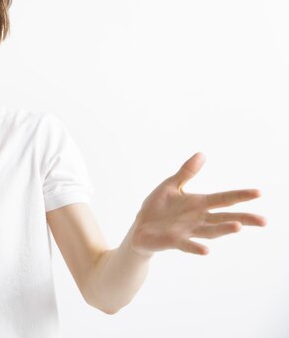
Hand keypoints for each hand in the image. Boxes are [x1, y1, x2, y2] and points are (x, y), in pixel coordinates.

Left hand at [131, 152, 265, 255]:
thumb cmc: (158, 207)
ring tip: (238, 227)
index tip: (259, 192)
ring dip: (223, 230)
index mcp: (198, 204)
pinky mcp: (174, 241)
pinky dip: (196, 248)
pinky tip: (206, 250)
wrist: (140, 226)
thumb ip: (186, 172)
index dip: (240, 196)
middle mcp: (197, 219)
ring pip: (209, 231)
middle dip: (243, 219)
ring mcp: (187, 231)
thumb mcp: (171, 185)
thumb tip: (202, 154)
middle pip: (224, 218)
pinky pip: (186, 245)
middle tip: (263, 220)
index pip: (223, 199)